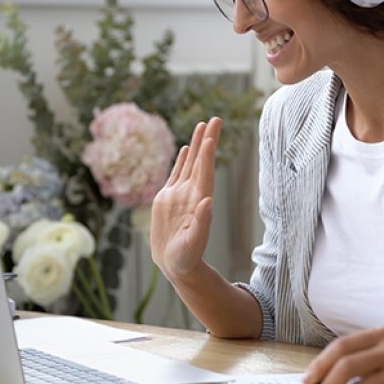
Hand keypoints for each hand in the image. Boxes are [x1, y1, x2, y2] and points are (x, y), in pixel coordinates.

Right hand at [150, 117, 222, 280]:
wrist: (176, 265)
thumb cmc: (187, 258)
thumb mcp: (194, 243)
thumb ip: (202, 223)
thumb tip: (207, 202)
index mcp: (199, 202)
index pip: (205, 174)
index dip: (208, 156)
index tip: (211, 137)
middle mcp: (192, 194)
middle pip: (201, 162)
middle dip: (207, 140)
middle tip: (215, 118)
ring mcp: (180, 194)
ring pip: (190, 163)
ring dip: (197, 144)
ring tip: (202, 124)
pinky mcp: (168, 199)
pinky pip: (177, 173)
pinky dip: (183, 160)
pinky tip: (188, 147)